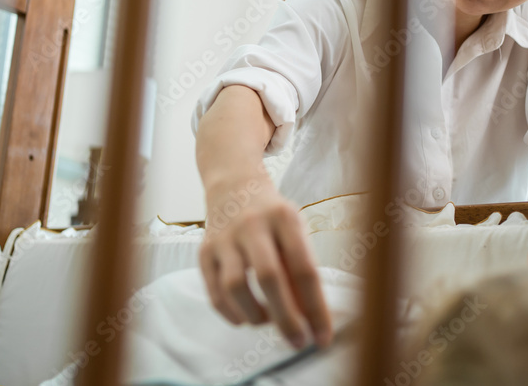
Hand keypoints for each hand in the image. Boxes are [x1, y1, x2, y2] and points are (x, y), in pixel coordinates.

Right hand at [199, 179, 332, 347]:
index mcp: (285, 218)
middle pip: (269, 278)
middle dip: (286, 318)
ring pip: (236, 287)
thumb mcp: (295, 232)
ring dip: (255, 315)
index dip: (315, 308)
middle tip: (297, 341)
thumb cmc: (273, 217)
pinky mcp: (205, 251)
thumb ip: (300, 270)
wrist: (234, 187)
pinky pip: (215, 292)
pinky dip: (231, 313)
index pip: (304, 269)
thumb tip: (307, 318)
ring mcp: (225, 237)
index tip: (322, 337)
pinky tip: (245, 318)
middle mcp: (253, 224)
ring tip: (267, 322)